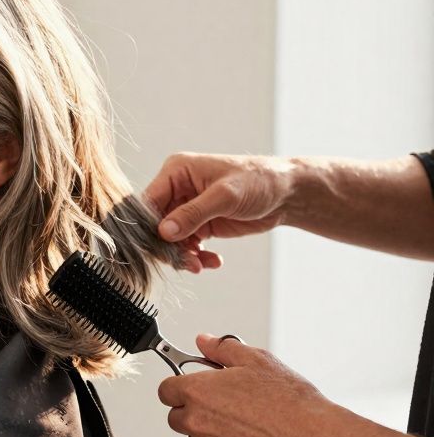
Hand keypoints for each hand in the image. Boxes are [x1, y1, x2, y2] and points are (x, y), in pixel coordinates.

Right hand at [144, 153, 295, 271]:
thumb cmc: (258, 181)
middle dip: (169, 246)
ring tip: (201, 265)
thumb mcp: (225, 196)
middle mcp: (177, 189)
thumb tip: (163, 232)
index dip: (150, 225)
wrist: (286, 193)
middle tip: (187, 263)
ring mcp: (187, 208)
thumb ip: (192, 214)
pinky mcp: (199, 224)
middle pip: (157, 224)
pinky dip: (196, 257)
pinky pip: (187, 245)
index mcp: (176, 172)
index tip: (159, 247)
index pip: (149, 201)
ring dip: (184, 255)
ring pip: (171, 239)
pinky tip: (212, 261)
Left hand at [157, 334, 337, 436]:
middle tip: (225, 404)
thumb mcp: (257, 360)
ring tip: (244, 424)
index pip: (165, 390)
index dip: (180, 385)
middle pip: (177, 415)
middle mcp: (195, 422)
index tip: (195, 386)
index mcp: (197, 392)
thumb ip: (222, 349)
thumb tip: (203, 341)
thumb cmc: (289, 401)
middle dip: (194, 409)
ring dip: (209, 432)